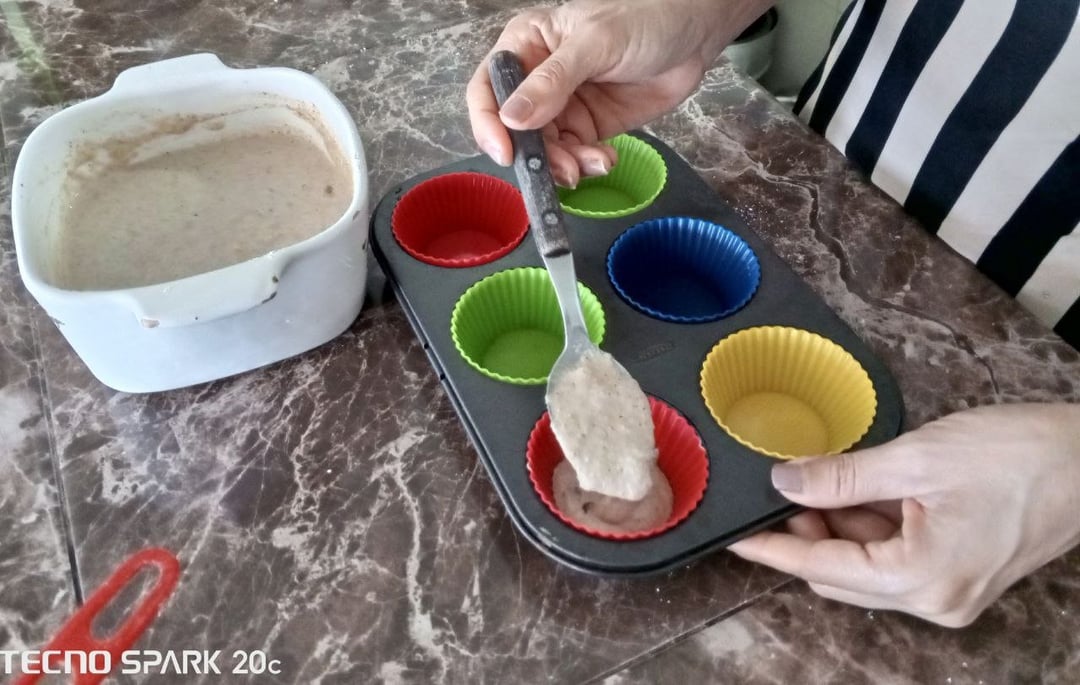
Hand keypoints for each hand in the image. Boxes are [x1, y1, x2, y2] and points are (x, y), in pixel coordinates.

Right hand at [466, 0, 771, 186]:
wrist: (693, 35)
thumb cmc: (644, 19)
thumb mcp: (595, 44)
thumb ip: (553, 81)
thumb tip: (513, 118)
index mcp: (526, 46)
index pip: (488, 88)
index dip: (489, 124)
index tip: (506, 153)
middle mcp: (537, 79)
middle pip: (517, 130)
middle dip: (538, 154)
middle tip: (564, 168)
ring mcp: (563, 106)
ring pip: (545, 149)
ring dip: (564, 165)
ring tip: (592, 163)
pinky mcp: (588, 127)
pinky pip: (574, 156)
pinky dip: (586, 165)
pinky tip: (605, 159)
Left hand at [729, 403, 1079, 626]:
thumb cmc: (1019, 456)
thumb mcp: (917, 458)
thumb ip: (843, 476)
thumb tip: (785, 483)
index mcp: (922, 578)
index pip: (821, 568)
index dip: (772, 551)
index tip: (733, 539)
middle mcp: (935, 599)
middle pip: (840, 575)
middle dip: (805, 534)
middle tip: (782, 488)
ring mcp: (950, 592)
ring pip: (865, 567)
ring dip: (837, 528)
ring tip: (823, 479)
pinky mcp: (961, 574)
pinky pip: (895, 559)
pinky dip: (870, 528)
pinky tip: (860, 490)